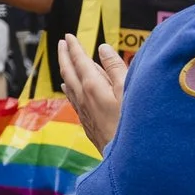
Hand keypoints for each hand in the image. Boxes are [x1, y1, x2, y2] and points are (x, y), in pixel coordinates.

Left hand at [58, 35, 129, 151]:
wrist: (128, 158)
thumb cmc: (133, 123)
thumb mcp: (129, 91)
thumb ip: (116, 68)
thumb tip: (102, 48)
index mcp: (92, 87)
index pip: (80, 61)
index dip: (74, 47)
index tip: (68, 36)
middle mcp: (83, 98)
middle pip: (69, 72)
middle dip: (65, 56)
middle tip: (62, 43)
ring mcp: (84, 112)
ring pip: (69, 87)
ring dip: (66, 71)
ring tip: (65, 62)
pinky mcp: (88, 124)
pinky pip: (74, 100)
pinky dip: (70, 88)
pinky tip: (70, 90)